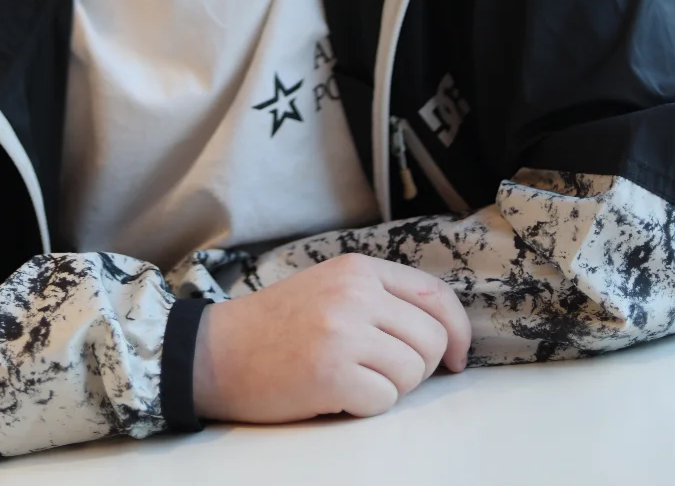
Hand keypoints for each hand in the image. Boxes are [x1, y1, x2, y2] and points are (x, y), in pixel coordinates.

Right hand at [191, 253, 469, 423]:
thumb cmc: (276, 326)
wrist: (216, 352)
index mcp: (357, 269)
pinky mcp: (332, 372)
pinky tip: (334, 393)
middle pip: (432, 340)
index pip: (435, 295)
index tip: (456, 358)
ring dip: (390, 388)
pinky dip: (365, 406)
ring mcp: (343, 331)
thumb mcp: (330, 289)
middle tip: (382, 374)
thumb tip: (443, 333)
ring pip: (412, 373)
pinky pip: (384, 401)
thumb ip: (380, 298)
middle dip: (419, 368)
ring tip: (351, 379)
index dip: (457, 331)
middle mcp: (354, 293)